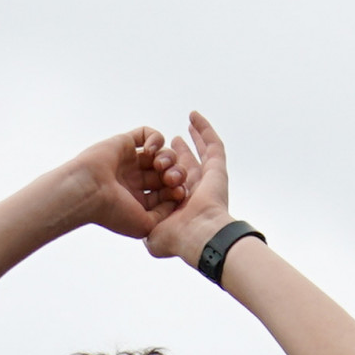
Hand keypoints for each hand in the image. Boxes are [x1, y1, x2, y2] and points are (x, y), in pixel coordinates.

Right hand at [65, 128, 184, 242]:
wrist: (88, 192)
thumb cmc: (112, 213)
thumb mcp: (145, 226)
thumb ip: (164, 215)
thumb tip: (176, 198)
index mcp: (139, 201)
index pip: (167, 193)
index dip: (177, 190)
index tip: (178, 192)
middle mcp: (135, 181)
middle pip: (167, 173)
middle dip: (175, 174)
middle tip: (171, 178)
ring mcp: (130, 162)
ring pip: (161, 154)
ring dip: (168, 157)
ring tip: (159, 165)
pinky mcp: (124, 143)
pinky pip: (146, 134)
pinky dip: (155, 138)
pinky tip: (150, 150)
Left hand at [144, 111, 233, 265]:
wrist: (199, 235)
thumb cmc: (178, 238)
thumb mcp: (151, 236)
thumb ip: (144, 228)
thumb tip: (138, 221)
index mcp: (176, 208)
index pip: (166, 186)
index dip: (158, 173)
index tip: (148, 162)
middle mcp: (192, 194)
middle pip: (182, 169)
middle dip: (173, 157)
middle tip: (167, 144)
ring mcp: (206, 181)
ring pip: (198, 156)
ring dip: (189, 143)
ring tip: (181, 130)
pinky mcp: (216, 170)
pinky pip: (213, 145)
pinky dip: (205, 129)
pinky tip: (194, 116)